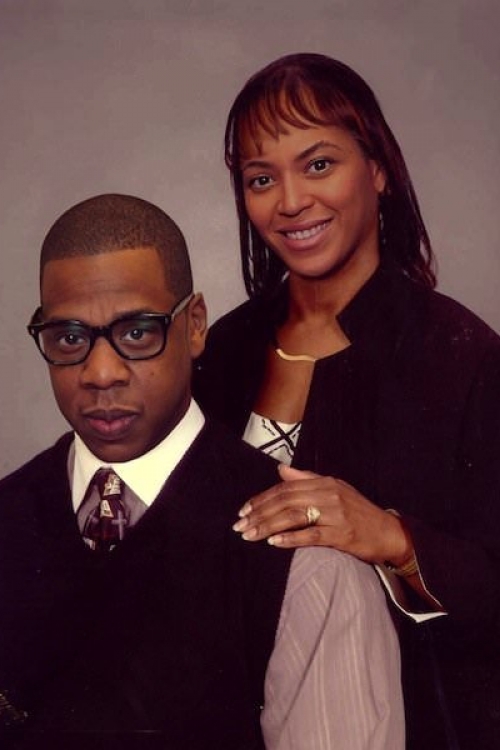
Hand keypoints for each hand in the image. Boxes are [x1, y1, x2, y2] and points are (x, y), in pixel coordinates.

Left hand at [233, 464, 411, 564]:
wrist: (389, 532)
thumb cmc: (358, 512)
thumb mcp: (334, 489)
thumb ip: (306, 479)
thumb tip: (280, 470)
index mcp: (324, 482)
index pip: (285, 487)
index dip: (262, 498)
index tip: (244, 510)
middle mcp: (329, 494)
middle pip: (285, 500)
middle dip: (259, 513)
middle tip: (240, 526)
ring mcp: (336, 513)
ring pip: (294, 516)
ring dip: (268, 526)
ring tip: (250, 535)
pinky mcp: (342, 534)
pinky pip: (311, 535)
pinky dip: (290, 538)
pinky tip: (274, 543)